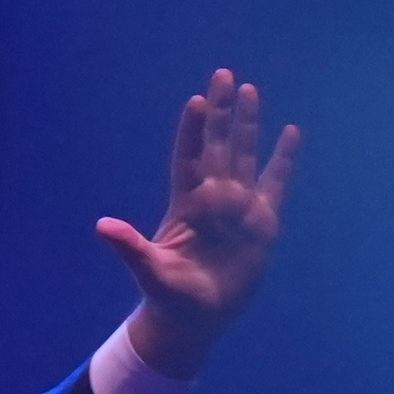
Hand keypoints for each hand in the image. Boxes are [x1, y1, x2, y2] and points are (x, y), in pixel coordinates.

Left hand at [96, 67, 299, 378]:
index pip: (188, 159)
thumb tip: (102, 226)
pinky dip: (284, 159)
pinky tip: (292, 132)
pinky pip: (276, 183)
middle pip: (218, 145)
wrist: (197, 319)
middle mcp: (212, 198)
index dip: (192, 132)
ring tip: (250, 90)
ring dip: (248, 124)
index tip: (197, 101)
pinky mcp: (262, 222)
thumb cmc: (168, 296)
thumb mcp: (149, 271)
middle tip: (223, 74)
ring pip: (245, 155)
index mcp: (186, 205)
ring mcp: (238, 206)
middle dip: (221, 112)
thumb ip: (130, 247)